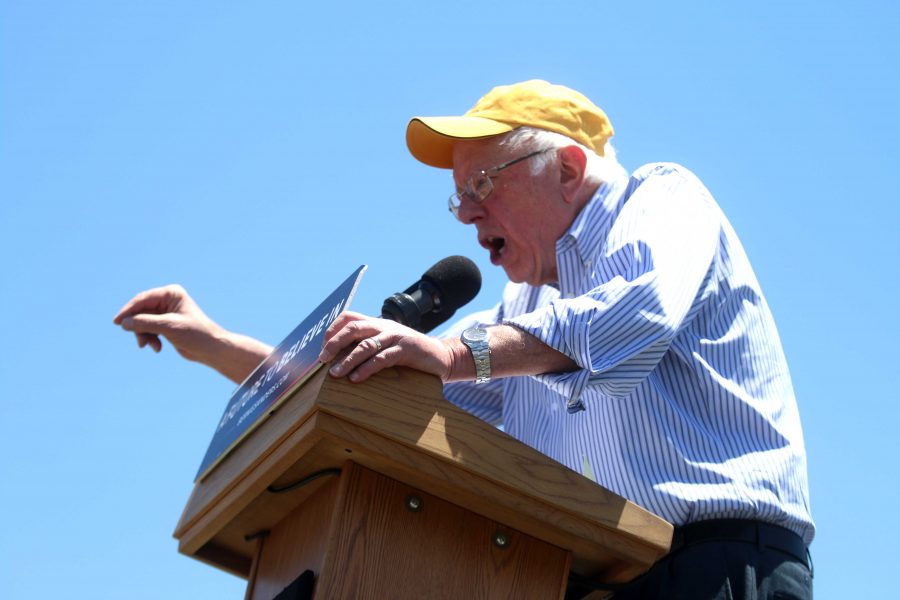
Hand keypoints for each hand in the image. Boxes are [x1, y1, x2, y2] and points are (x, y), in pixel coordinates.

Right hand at [113, 284, 224, 360]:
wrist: (211, 349)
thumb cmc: (196, 334)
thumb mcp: (168, 327)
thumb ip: (144, 323)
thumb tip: (123, 323)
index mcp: (171, 293)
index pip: (143, 299)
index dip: (128, 310)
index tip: (116, 322)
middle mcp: (167, 300)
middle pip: (140, 311)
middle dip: (138, 327)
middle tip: (141, 342)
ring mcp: (166, 312)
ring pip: (142, 322)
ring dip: (144, 335)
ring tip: (151, 346)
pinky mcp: (165, 325)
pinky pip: (148, 329)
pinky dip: (150, 339)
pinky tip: (157, 348)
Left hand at [319, 311, 461, 382]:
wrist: (442, 356)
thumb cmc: (410, 354)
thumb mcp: (388, 345)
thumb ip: (369, 346)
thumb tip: (339, 358)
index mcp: (377, 323)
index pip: (349, 317)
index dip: (332, 330)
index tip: (322, 347)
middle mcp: (384, 326)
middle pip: (353, 328)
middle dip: (334, 343)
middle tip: (323, 359)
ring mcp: (396, 337)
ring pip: (366, 345)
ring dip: (348, 360)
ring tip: (335, 374)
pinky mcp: (406, 350)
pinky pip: (382, 359)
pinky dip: (366, 369)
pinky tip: (356, 378)